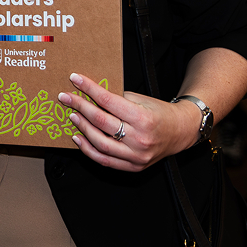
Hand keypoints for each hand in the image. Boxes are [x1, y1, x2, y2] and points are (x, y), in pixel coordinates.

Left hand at [57, 73, 200, 171]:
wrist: (180, 131)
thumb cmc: (159, 112)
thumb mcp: (140, 99)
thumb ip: (116, 99)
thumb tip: (89, 94)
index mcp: (142, 118)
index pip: (108, 101)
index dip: (89, 89)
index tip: (75, 79)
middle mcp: (140, 138)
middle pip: (101, 121)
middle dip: (80, 107)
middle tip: (66, 97)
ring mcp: (136, 155)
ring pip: (100, 143)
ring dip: (82, 128)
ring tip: (72, 115)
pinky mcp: (134, 166)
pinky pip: (105, 160)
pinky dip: (88, 150)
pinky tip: (78, 137)